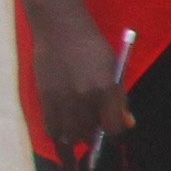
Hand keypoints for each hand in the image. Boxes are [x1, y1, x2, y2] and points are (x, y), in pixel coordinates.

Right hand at [30, 7, 132, 161]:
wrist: (60, 30)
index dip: (116, 134)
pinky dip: (58, 135)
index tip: (116, 132)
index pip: (113, 128)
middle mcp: (83, 99)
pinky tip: (64, 134)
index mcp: (106, 90)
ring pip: (68, 136)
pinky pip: (50, 128)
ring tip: (81, 135)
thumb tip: (127, 124)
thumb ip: (119, 99)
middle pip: (89, 135)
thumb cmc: (92, 47)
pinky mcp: (44, 99)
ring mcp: (62, 100)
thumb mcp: (113, 70)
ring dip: (76, 139)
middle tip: (97, 134)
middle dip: (95, 138)